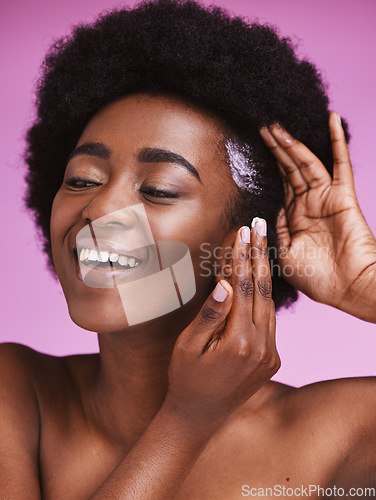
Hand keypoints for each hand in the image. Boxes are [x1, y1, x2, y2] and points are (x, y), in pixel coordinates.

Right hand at [164, 221, 278, 428]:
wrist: (199, 416)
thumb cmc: (185, 379)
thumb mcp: (188, 346)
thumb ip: (210, 315)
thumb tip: (224, 282)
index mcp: (239, 341)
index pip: (242, 288)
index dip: (241, 257)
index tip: (242, 232)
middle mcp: (262, 347)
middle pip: (262, 290)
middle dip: (260, 254)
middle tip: (259, 226)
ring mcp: (271, 355)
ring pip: (270, 304)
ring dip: (264, 274)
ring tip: (261, 246)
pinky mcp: (273, 360)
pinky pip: (271, 321)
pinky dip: (265, 298)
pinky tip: (260, 280)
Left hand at [260, 113, 375, 320]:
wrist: (347, 288)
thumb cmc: (317, 278)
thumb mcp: (284, 256)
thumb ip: (273, 234)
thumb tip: (260, 217)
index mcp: (294, 218)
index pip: (280, 185)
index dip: (268, 168)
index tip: (254, 150)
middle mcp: (308, 204)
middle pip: (289, 169)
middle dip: (275, 149)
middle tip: (262, 127)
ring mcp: (325, 198)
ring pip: (305, 163)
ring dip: (291, 144)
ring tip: (276, 125)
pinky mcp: (343, 195)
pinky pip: (341, 164)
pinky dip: (337, 141)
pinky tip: (331, 119)